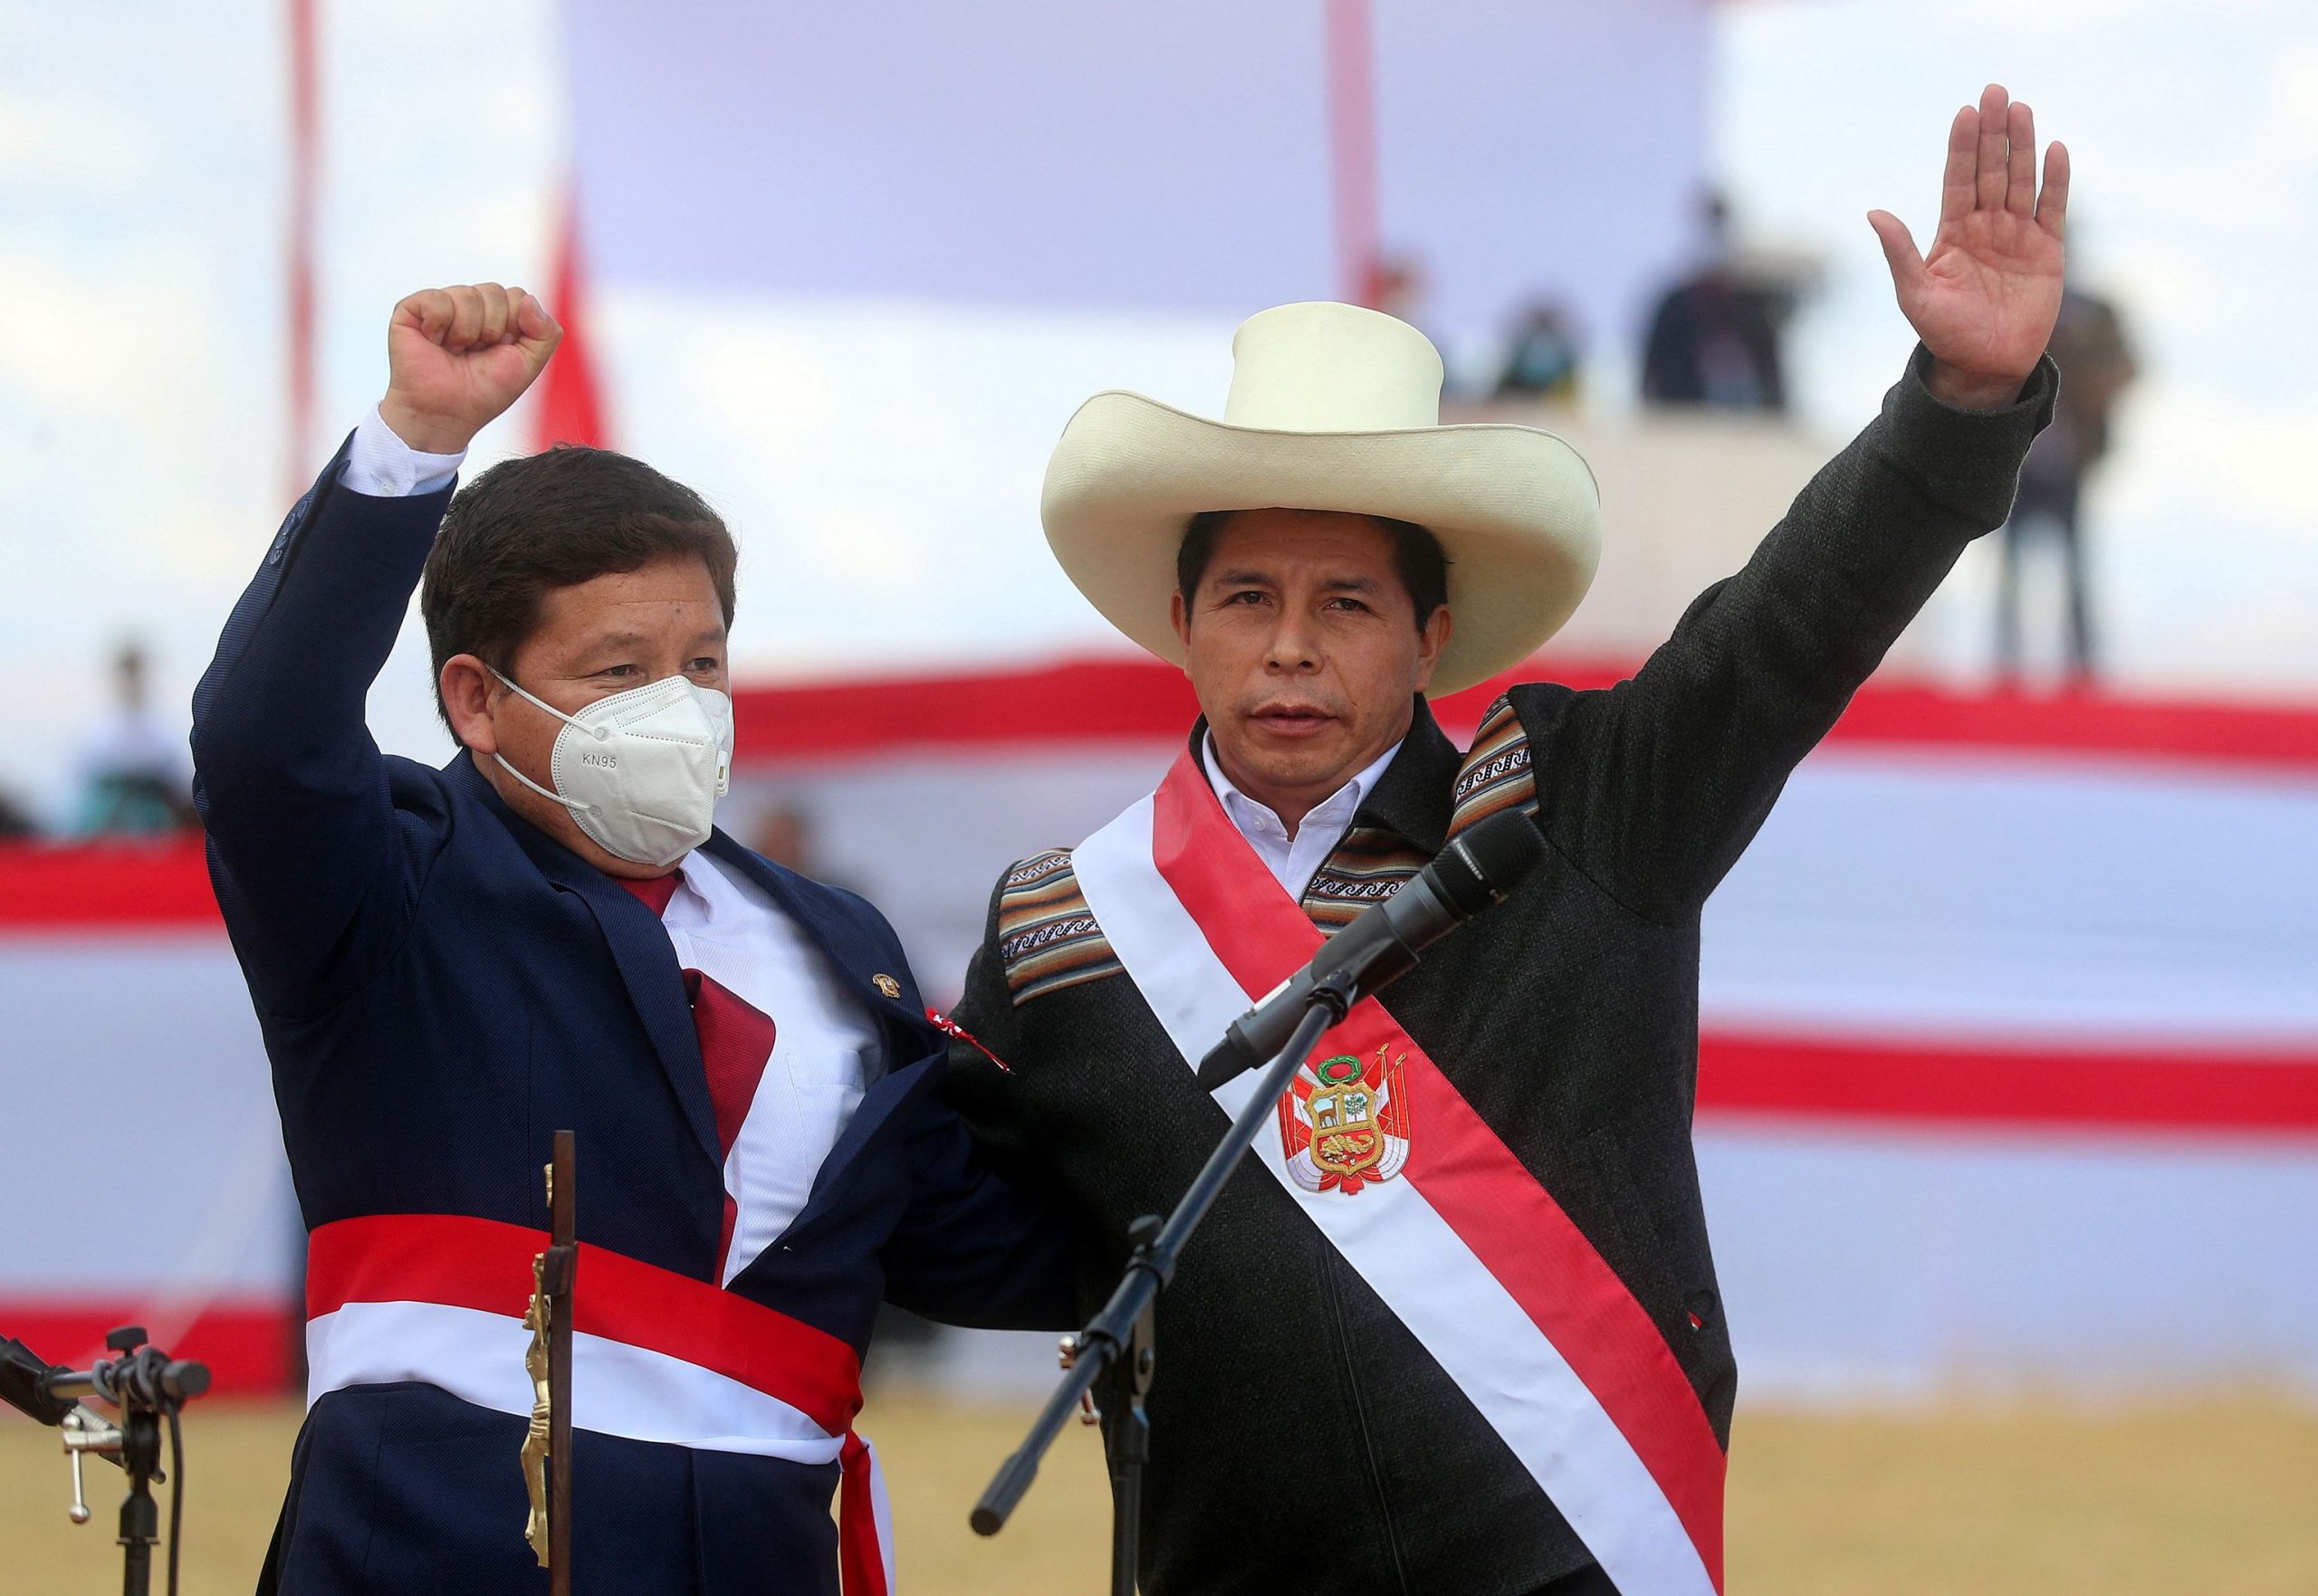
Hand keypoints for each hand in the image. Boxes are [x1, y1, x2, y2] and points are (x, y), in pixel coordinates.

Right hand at [377, 283, 561, 454]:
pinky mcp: (412, 308)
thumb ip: (546, 333)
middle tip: (474, 353)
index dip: (515, 327)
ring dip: (466, 333)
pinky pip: (437, 299)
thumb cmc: (484, 392)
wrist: (446, 414)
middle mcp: (470, 306)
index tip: (500, 351)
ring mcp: (441, 305)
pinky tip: (434, 343)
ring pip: (468, 294)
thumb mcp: (528, 365)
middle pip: (495, 292)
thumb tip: (528, 301)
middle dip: (491, 330)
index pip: (518, 296)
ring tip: (454, 352)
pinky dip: (439, 326)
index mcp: (498, 316)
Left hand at [1869, 84, 2068, 409]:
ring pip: (2020, 180)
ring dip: (2022, 146)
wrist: (1984, 367)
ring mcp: (2017, 235)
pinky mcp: (2047, 250)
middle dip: (1993, 133)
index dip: (1962, 147)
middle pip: (1990, 170)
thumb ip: (1899, 252)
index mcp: (1952, 232)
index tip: (1965, 112)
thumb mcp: (1915, 293)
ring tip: (2021, 109)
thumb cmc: (1944, 333)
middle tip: (1995, 91)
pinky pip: (2051, 207)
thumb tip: (1873, 213)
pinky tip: (2054, 150)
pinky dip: (2054, 181)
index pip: (1957, 179)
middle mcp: (1985, 226)